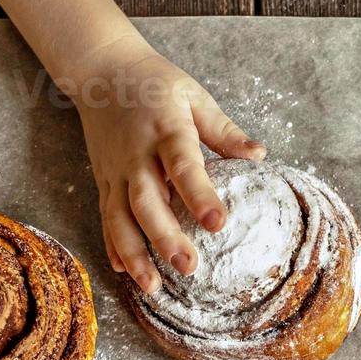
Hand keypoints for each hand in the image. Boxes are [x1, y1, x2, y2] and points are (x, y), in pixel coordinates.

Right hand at [72, 37, 266, 292]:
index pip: (183, 166)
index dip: (199, 196)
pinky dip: (113, 246)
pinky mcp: (104, 182)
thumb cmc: (155, 84)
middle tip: (187, 267)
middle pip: (146, 201)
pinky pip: (106, 218)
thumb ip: (224, 130)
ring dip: (134, 254)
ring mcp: (116, 172)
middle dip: (164, 237)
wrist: (102, 73)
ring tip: (152, 286)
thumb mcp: (194, 96)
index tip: (218, 223)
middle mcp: (136, 156)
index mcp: (165, 130)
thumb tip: (258, 155)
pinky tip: (123, 272)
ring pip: (120, 218)